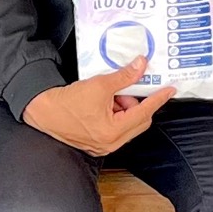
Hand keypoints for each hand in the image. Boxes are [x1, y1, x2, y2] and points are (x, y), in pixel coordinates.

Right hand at [23, 58, 175, 155]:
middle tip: (129, 87)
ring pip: (128, 124)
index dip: (158, 99)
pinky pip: (116, 128)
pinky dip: (116, 114)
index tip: (170, 90)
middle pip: (139, 121)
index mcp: (112, 132)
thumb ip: (125, 76)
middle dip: (137, 103)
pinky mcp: (95, 143)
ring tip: (111, 94)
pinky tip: (106, 102)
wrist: (42, 110)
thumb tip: (141, 65)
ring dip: (125, 108)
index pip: (144, 113)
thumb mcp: (100, 84)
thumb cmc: (68, 101)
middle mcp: (109, 143)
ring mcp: (102, 146)